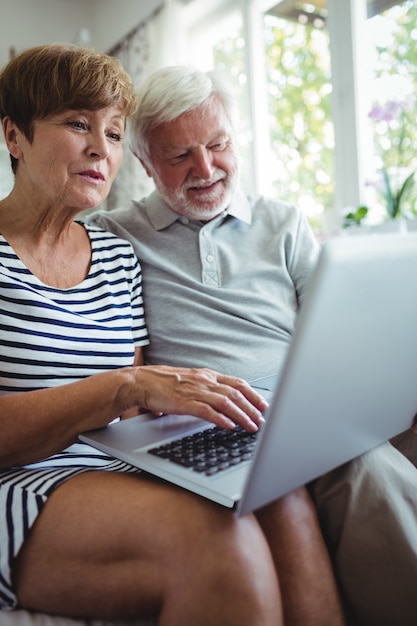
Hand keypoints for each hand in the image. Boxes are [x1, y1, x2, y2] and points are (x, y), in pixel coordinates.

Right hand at [134, 366, 267, 431]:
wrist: (141, 382)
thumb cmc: (163, 383)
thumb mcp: (191, 382)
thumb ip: (207, 390)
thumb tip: (223, 404)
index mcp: (207, 375)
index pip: (237, 383)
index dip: (253, 394)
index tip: (265, 405)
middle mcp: (204, 381)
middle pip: (236, 393)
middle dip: (252, 408)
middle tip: (263, 420)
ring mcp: (195, 391)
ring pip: (225, 403)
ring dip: (242, 415)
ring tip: (252, 426)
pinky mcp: (184, 402)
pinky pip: (206, 411)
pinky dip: (220, 419)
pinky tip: (229, 426)